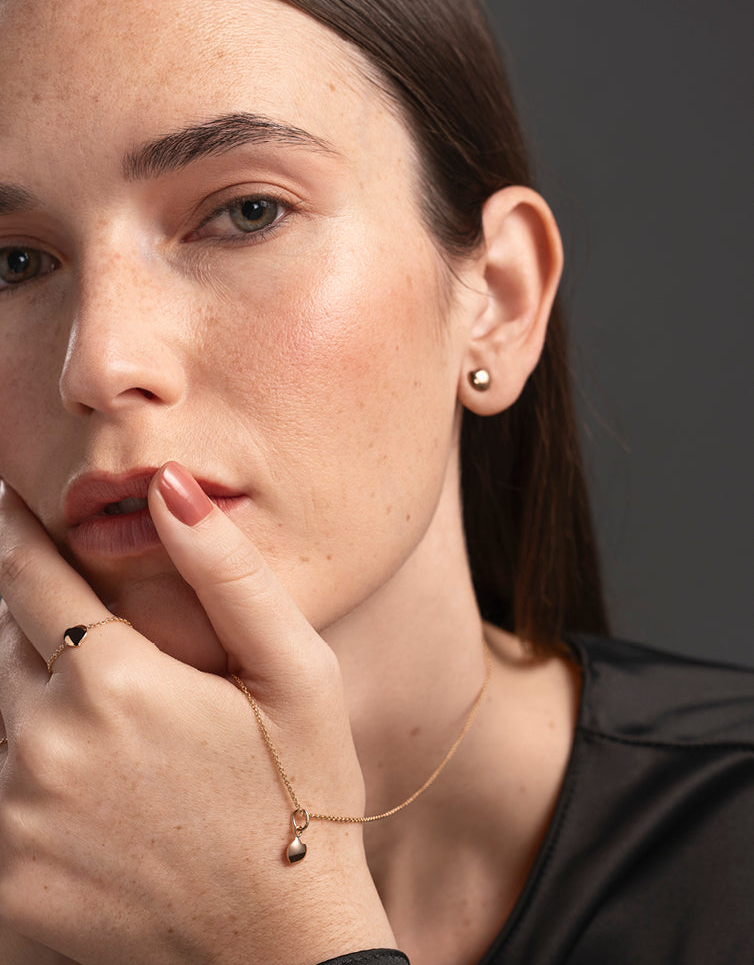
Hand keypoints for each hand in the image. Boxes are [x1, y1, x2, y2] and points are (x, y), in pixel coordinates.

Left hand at [0, 464, 393, 964]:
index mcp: (115, 682)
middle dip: (32, 626)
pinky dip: (24, 774)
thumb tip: (166, 490)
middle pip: (2, 647)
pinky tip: (92, 790)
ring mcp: (15, 821)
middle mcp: (45, 746)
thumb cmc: (301, 795)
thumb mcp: (297, 672)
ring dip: (31, 702)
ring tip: (108, 726)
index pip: (28, 575)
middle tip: (94, 644)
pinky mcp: (4, 884)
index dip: (12, 528)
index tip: (1, 498)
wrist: (281, 949)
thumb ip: (227, 572)